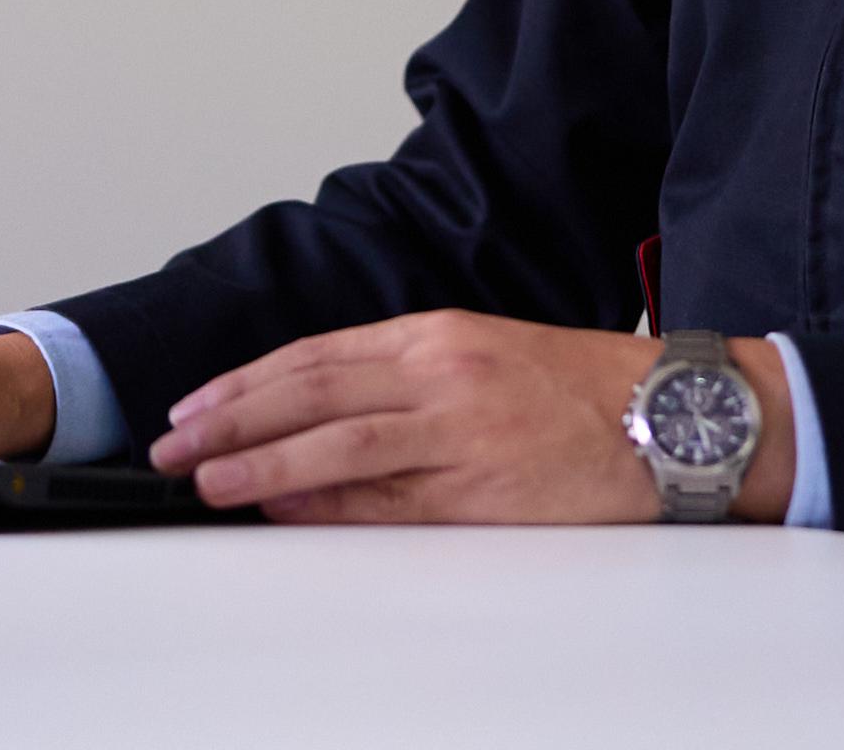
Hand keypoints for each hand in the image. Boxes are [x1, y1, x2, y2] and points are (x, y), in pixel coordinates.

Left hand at [145, 311, 791, 524]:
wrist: (671, 415)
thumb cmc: (579, 388)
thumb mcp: (482, 354)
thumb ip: (399, 381)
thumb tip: (311, 418)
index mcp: (436, 334)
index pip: (314, 357)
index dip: (244, 383)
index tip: (193, 405)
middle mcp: (440, 374)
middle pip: (309, 394)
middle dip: (230, 420)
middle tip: (172, 443)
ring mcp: (461, 432)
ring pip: (337, 446)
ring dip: (261, 464)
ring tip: (208, 479)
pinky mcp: (485, 489)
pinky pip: (389, 500)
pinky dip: (328, 504)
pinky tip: (285, 508)